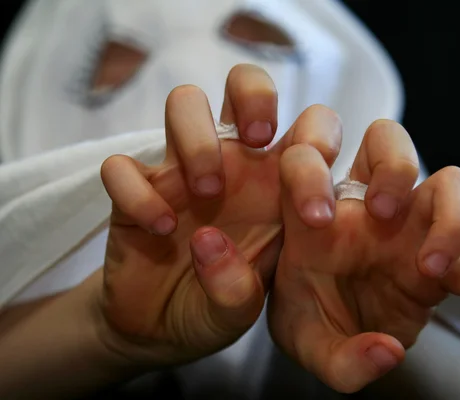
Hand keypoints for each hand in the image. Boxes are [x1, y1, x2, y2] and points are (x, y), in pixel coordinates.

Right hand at [98, 64, 341, 365]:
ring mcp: (182, 170)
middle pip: (245, 83)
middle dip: (256, 97)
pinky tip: (160, 229)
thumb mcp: (241, 309)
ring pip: (185, 102)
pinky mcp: (135, 188)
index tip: (315, 213)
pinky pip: (123, 165)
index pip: (311, 126)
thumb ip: (237, 289)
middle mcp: (233, 163)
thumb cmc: (217, 304)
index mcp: (277, 182)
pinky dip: (138, 192)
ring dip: (198, 139)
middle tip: (257, 142)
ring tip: (208, 192)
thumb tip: (206, 242)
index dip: (321, 144)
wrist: (162, 326)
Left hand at [268, 119, 459, 392]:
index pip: (304, 160)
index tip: (316, 221)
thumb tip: (388, 351)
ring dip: (450, 215)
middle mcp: (366, 212)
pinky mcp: (442, 266)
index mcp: (317, 217)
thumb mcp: (307, 345)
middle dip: (393, 163)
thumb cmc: (312, 323)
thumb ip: (338, 357)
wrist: (339, 341)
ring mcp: (409, 232)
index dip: (307, 172)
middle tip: (381, 212)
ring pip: (449, 184)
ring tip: (429, 266)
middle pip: (388, 139)